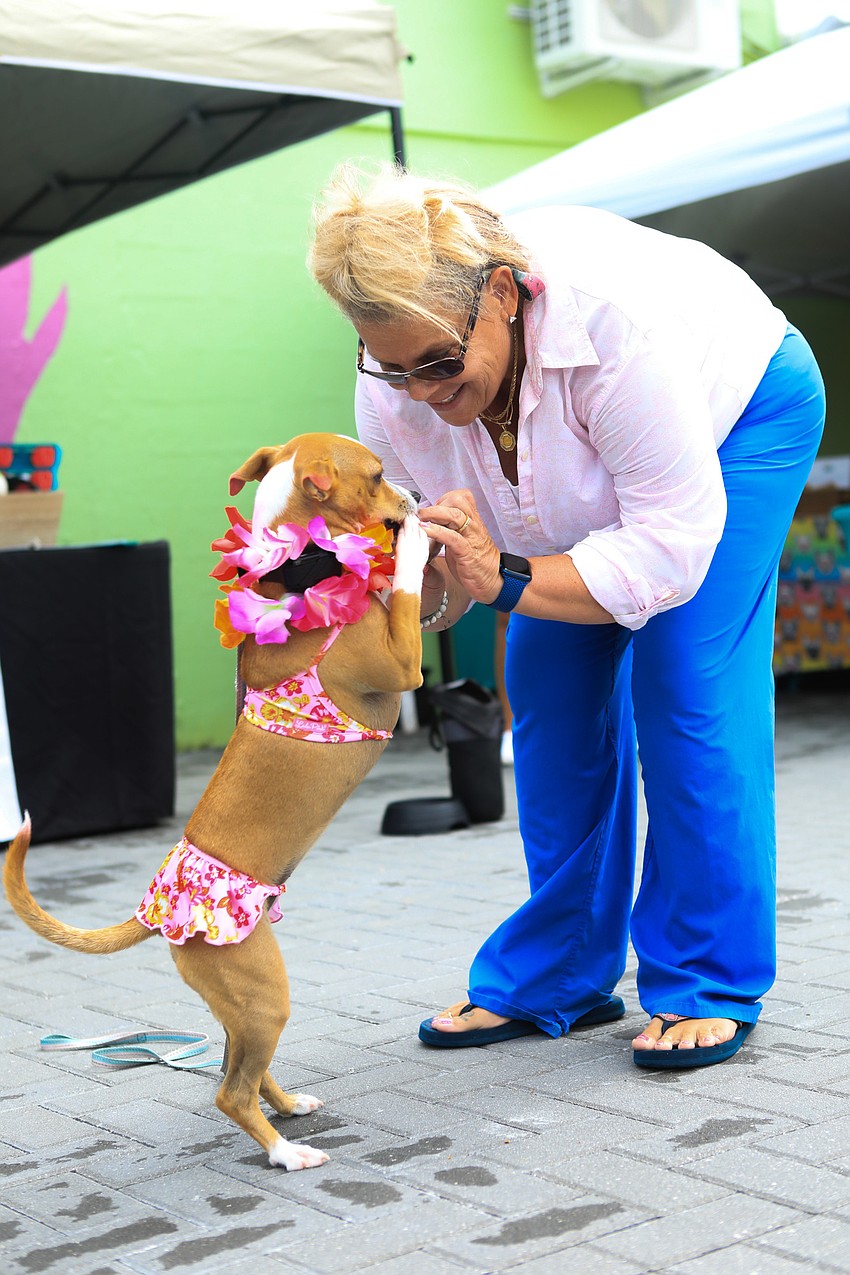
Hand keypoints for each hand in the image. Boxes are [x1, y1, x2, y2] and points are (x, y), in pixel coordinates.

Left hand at [418, 490, 501, 604]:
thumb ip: (449, 528)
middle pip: (458, 500)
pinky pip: (452, 537)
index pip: (461, 496)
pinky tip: (425, 531)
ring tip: (420, 519)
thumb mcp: (461, 538)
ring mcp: (470, 537)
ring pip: (455, 515)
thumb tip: (428, 522)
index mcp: (472, 520)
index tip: (432, 509)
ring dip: (433, 514)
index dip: (444, 499)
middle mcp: (473, 525)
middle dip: (437, 504)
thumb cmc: (474, 560)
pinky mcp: (467, 552)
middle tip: (422, 514)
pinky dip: (436, 531)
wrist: (491, 579)